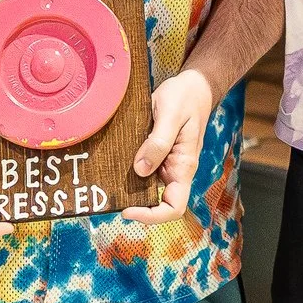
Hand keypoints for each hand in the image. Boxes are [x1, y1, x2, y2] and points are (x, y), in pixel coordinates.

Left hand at [122, 69, 217, 224]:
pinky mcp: (158, 155)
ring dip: (131, 191)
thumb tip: (141, 170)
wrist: (194, 86)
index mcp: (184, 166)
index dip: (151, 216)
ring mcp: (168, 164)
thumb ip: (158, 143)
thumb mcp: (170, 115)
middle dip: (136, 206)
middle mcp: (176, 170)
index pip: (174, 207)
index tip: (128, 209)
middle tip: (111, 196)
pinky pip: (144, 172)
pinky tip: (115, 166)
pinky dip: (130, 174)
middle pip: (159, 204)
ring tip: (108, 182)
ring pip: (149, 189)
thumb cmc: (185, 97)